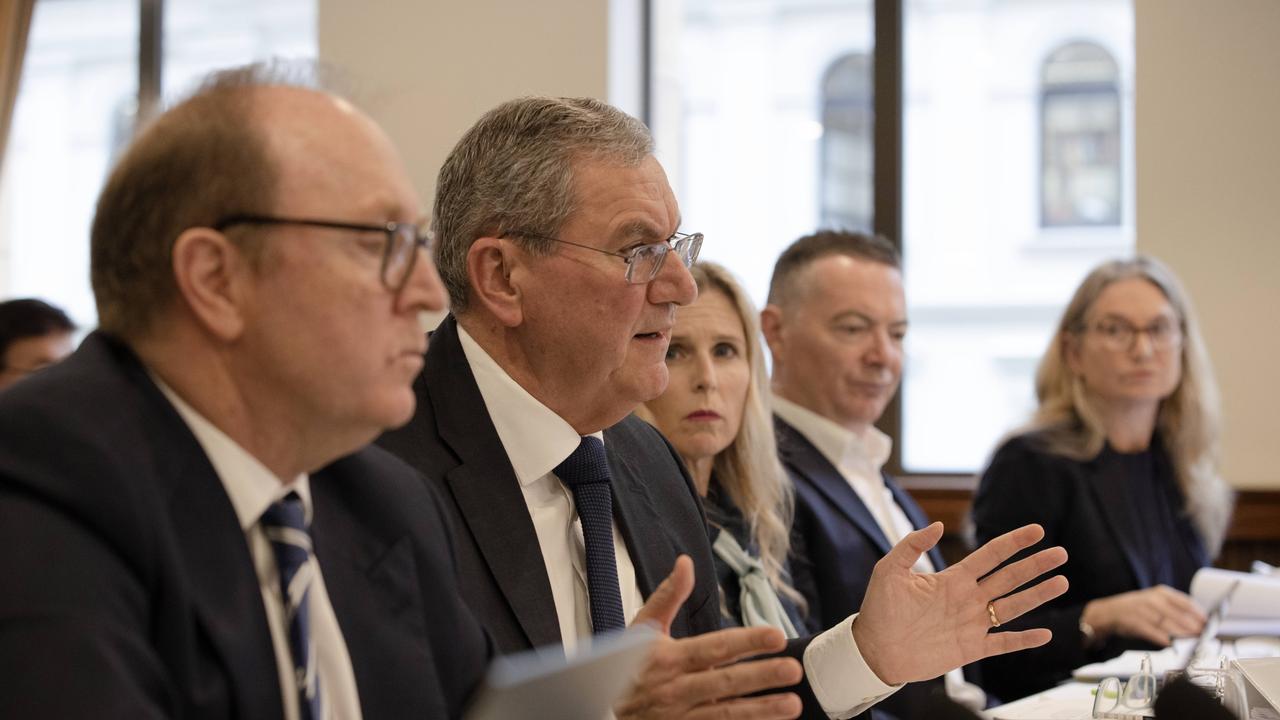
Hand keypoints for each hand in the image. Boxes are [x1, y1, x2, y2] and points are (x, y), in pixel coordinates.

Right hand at [616, 555, 803, 719]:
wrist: (601, 708)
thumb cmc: (623, 667)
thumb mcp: (641, 628)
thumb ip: (667, 595)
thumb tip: (685, 564)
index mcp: (668, 658)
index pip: (714, 647)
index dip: (746, 641)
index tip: (774, 636)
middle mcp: (677, 689)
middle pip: (726, 682)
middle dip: (761, 676)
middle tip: (791, 668)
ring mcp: (682, 716)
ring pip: (728, 713)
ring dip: (762, 710)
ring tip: (792, 704)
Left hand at [852, 522, 1068, 685]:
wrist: (874, 649)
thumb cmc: (879, 610)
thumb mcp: (890, 570)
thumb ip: (912, 545)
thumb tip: (939, 525)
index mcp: (953, 579)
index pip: (990, 555)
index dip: (1014, 542)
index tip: (1036, 530)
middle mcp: (968, 599)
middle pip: (1009, 578)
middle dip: (1035, 565)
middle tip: (1060, 553)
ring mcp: (972, 624)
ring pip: (1013, 606)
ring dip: (1038, 595)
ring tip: (1061, 581)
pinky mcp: (970, 649)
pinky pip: (1003, 643)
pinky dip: (1024, 640)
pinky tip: (1044, 633)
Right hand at [1082, 585, 1205, 646]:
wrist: (1108, 612)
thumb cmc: (1137, 609)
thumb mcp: (1155, 602)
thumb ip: (1174, 610)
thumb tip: (1197, 623)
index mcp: (1160, 592)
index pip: (1184, 601)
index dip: (1198, 613)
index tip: (1208, 622)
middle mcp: (1152, 599)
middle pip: (1177, 613)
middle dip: (1192, 625)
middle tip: (1203, 634)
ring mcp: (1142, 610)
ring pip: (1166, 623)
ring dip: (1181, 633)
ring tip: (1192, 640)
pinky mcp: (1134, 622)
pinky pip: (1151, 631)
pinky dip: (1162, 638)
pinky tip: (1171, 644)